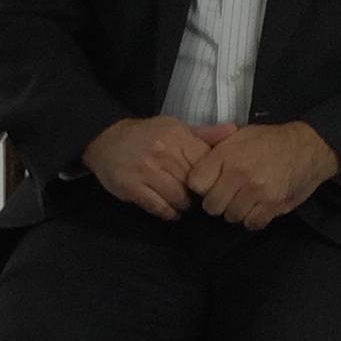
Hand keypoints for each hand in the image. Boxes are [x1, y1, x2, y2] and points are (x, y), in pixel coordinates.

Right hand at [82, 114, 219, 219]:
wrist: (106, 140)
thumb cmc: (146, 135)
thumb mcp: (174, 127)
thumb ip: (204, 133)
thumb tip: (234, 131)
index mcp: (177, 136)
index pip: (206, 162)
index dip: (213, 176)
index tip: (212, 182)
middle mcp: (163, 153)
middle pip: (194, 182)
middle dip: (199, 193)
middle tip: (200, 198)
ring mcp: (146, 171)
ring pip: (178, 197)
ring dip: (184, 205)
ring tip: (185, 204)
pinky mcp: (133, 188)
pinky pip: (159, 207)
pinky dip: (169, 213)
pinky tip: (172, 211)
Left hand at [189, 120, 340, 230]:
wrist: (308, 147)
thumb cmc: (270, 140)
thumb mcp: (240, 135)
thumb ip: (217, 149)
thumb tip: (194, 163)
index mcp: (226, 155)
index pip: (196, 183)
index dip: (202, 187)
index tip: (210, 185)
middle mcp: (238, 174)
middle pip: (211, 206)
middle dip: (218, 202)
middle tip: (229, 195)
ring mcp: (256, 192)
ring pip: (231, 217)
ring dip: (237, 211)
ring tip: (246, 199)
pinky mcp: (272, 205)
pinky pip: (251, 223)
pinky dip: (253, 218)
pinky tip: (258, 207)